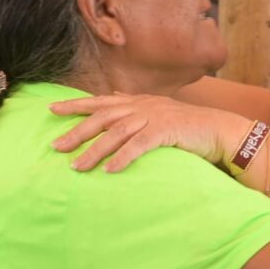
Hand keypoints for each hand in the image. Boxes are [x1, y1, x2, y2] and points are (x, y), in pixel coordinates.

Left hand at [49, 94, 251, 171]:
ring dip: (95, 150)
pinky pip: (140, 145)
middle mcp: (142, 106)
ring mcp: (154, 117)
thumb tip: (110, 98)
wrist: (218, 130)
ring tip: (76, 167)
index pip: (100, 102)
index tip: (51, 109)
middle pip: (102, 118)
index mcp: (138, 102)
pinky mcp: (166, 131)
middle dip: (76, 131)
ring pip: (117, 133)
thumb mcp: (157, 111)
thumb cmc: (187, 126)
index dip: (75, 104)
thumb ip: (133, 105)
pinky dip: (123, 157)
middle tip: (55, 146)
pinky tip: (109, 170)